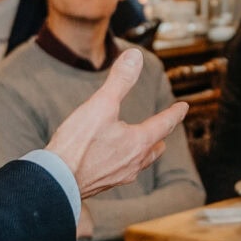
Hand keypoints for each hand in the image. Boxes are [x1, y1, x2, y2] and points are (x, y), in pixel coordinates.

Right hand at [44, 50, 185, 200]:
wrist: (57, 180)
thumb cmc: (78, 144)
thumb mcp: (101, 104)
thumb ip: (120, 80)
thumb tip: (135, 57)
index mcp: (138, 142)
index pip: (164, 124)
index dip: (175, 113)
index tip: (183, 107)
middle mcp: (133, 162)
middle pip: (155, 148)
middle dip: (161, 137)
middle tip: (164, 130)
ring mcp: (119, 176)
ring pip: (140, 163)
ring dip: (145, 152)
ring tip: (143, 147)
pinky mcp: (103, 184)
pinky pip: (123, 172)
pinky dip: (126, 162)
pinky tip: (114, 161)